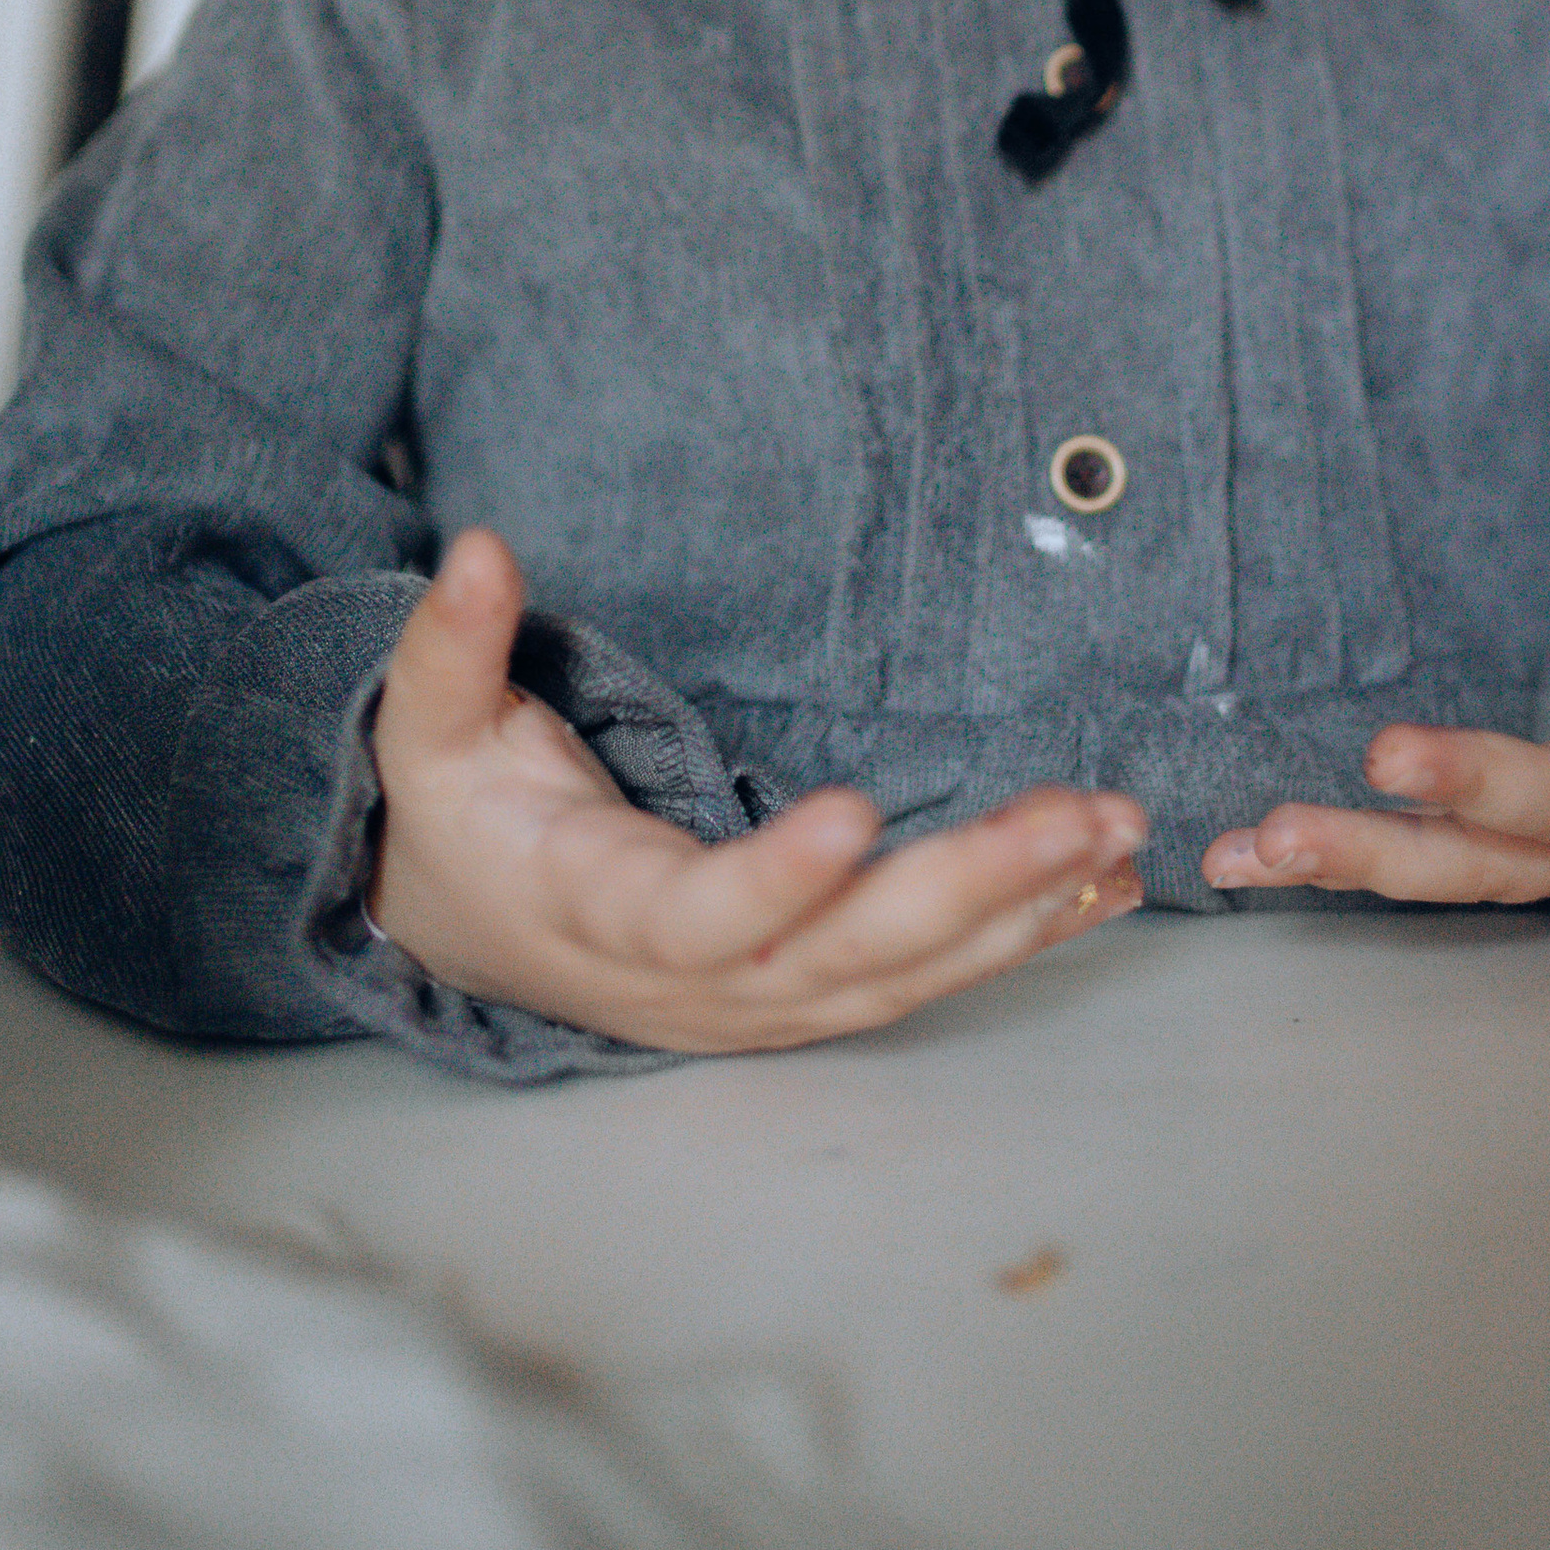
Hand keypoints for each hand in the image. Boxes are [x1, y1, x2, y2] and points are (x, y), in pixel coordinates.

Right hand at [369, 530, 1144, 1051]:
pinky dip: (1019, 936)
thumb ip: (451, 648)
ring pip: (903, 974)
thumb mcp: (431, 734)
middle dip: (968, 888)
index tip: (853, 815)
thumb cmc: (466, 823)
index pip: (697, 912)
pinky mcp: (808, 997)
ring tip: (1118, 833)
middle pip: (843, 955)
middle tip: (1077, 815)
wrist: (472, 939)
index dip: (775, 879)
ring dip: (1019, 908)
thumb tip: (478, 548)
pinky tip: (1104, 888)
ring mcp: (760, 1001)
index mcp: (600, 912)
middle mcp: (695, 979)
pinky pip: (926, 979)